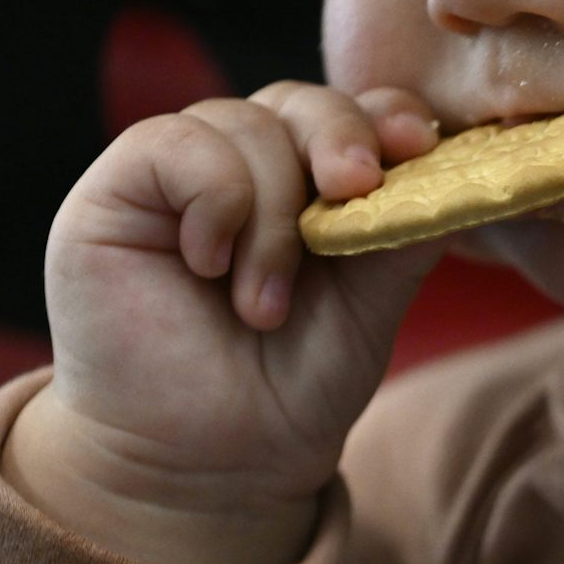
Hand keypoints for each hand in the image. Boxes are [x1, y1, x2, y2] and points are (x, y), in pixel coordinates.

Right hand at [4, 82, 451, 563]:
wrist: (215, 461)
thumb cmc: (293, 387)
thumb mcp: (371, 306)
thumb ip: (401, 233)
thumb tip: (445, 167)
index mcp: (313, 188)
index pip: (354, 114)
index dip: (386, 115)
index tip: (418, 143)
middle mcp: (248, 168)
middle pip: (301, 102)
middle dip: (339, 137)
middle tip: (355, 187)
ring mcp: (181, 175)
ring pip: (244, 121)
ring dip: (272, 214)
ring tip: (264, 305)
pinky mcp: (118, 191)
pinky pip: (175, 144)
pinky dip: (213, 199)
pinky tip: (212, 265)